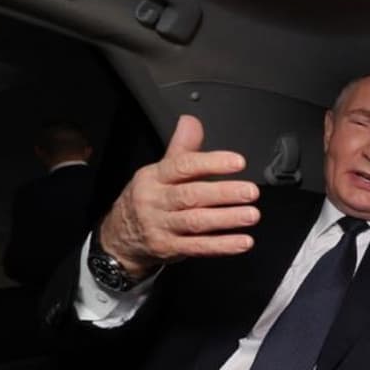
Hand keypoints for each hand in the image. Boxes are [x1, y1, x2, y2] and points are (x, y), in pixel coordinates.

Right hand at [98, 114, 258, 277]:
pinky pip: (198, 247)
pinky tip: (243, 241)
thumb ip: (181, 149)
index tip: (237, 162)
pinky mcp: (168, 248)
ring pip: (196, 222)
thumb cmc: (147, 200)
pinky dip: (222, 246)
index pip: (183, 166)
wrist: (119, 237)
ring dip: (226, 219)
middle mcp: (156, 201)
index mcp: (154, 177)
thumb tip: (191, 121)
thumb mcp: (158, 172)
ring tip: (251, 215)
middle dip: (223, 193)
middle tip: (250, 191)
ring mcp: (160, 226)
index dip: (211, 163)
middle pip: (191, 195)